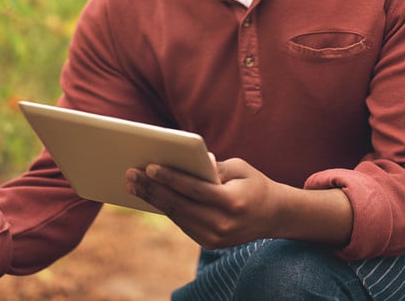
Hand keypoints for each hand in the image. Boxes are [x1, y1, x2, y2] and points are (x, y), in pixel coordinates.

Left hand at [125, 156, 284, 249]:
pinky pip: (181, 222)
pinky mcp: (209, 243)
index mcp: (232, 202)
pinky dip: (164, 208)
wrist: (274, 216)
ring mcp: (215, 237)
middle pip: (179, 204)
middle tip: (130, 174)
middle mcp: (222, 224)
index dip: (171, 178)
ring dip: (152, 199)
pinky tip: (149, 195)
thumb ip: (215, 166)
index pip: (194, 189)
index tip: (150, 167)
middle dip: (152, 188)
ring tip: (133, 184)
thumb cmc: (254, 184)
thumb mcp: (240, 168)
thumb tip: (192, 160)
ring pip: (176, 215)